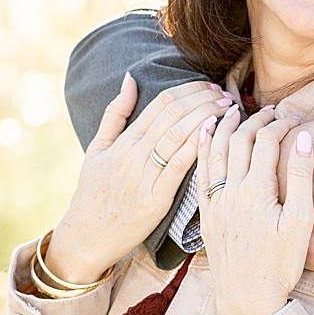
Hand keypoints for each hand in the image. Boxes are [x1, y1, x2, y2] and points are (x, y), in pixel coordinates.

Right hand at [45, 76, 228, 281]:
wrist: (85, 236)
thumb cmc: (93, 193)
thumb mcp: (97, 148)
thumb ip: (114, 113)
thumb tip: (130, 78)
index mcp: (123, 141)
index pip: (161, 103)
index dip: (188, 89)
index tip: (208, 86)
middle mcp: (134, 155)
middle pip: (174, 115)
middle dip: (203, 99)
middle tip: (224, 93)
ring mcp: (145, 177)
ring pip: (179, 135)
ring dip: (207, 116)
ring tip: (228, 108)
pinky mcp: (155, 200)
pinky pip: (180, 166)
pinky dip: (199, 145)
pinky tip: (215, 132)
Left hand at [198, 105, 312, 314]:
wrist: (247, 299)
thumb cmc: (279, 265)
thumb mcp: (300, 222)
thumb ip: (300, 178)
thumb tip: (304, 139)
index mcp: (256, 191)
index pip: (267, 142)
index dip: (281, 124)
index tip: (295, 118)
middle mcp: (230, 191)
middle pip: (240, 140)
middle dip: (256, 119)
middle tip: (271, 110)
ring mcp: (214, 202)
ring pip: (215, 151)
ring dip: (224, 126)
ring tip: (232, 108)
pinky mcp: (205, 214)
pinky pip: (200, 172)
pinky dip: (203, 148)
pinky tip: (204, 135)